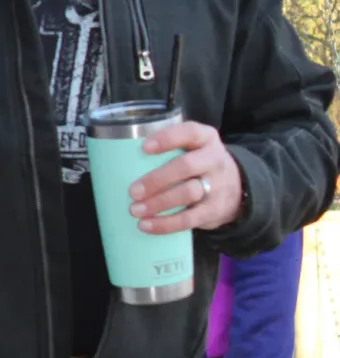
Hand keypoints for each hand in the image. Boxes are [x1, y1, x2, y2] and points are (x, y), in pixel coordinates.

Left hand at [128, 122, 243, 232]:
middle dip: (157, 179)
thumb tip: (119, 161)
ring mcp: (217, 186)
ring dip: (159, 203)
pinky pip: (190, 219)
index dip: (167, 139)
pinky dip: (166, 224)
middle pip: (186, 166)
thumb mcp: (192, 148)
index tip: (144, 147)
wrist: (238, 189)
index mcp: (205, 139)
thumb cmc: (198, 165)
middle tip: (132, 191)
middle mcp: (214, 160)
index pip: (190, 132)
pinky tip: (146, 225)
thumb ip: (168, 149)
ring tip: (135, 210)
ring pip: (188, 193)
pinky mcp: (214, 210)